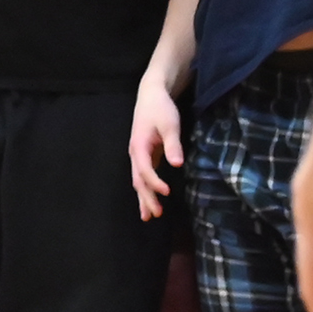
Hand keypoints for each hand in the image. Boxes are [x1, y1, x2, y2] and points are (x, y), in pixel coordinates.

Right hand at [129, 78, 183, 219]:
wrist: (151, 95)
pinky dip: (146, 189)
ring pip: (138, 181)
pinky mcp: (145, 155)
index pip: (145, 170)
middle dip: (146, 198)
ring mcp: (138, 155)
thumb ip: (173, 144)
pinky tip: (150, 200)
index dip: (154, 183)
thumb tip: (177, 164)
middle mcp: (135, 154)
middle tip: (156, 215)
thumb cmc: (161, 108)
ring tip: (149, 216)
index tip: (167, 192)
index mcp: (139, 146)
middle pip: (138, 180)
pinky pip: (143, 176)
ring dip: (143, 198)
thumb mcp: (170, 124)